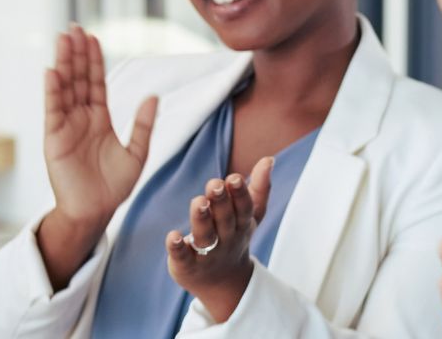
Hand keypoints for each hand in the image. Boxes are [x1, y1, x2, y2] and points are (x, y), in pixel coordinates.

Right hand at [40, 26, 157, 287]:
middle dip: (76, 53)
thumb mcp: (137, 153)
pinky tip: (52, 71)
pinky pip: (53, 109)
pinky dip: (53, 90)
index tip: (93, 37)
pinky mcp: (54, 138)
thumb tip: (153, 96)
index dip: (94, 60)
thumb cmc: (114, 186)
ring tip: (63, 39)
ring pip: (65, 88)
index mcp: (99, 119)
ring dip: (63, 63)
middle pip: (78, 78)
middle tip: (74, 27)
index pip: (96, 82)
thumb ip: (143, 125)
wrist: (95, 211)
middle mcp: (80, 118)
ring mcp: (65, 126)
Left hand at [166, 157, 273, 322]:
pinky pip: (183, 257)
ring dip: (202, 219)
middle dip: (221, 202)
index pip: (244, 208)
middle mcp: (227, 239)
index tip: (234, 178)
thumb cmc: (234, 238)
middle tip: (214, 184)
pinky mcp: (187, 266)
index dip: (240, 194)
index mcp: (242, 224)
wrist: (222, 283)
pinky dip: (177, 248)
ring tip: (198, 202)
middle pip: (225, 220)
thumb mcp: (250, 216)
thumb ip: (258, 188)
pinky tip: (172, 236)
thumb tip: (268, 159)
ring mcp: (208, 254)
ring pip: (206, 236)